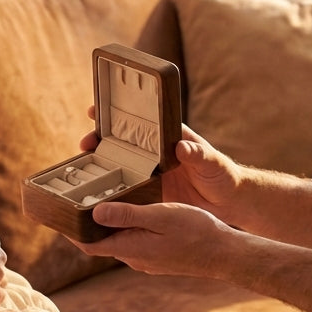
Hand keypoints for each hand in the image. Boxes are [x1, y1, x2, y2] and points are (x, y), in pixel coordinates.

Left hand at [73, 199, 235, 277]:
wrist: (224, 254)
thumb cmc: (196, 232)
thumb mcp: (160, 216)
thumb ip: (128, 214)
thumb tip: (96, 212)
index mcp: (130, 248)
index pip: (87, 244)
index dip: (69, 231)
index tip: (54, 215)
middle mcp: (133, 257)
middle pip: (99, 242)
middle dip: (85, 225)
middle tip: (72, 202)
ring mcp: (146, 259)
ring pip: (116, 240)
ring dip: (105, 225)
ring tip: (97, 201)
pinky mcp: (157, 256)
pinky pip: (132, 241)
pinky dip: (123, 227)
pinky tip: (128, 211)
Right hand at [81, 110, 242, 226]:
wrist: (228, 202)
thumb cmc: (222, 175)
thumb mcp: (212, 161)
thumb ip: (199, 153)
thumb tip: (183, 146)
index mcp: (167, 138)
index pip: (138, 121)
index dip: (115, 114)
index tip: (96, 109)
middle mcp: (154, 154)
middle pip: (121, 142)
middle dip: (100, 139)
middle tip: (85, 142)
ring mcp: (149, 174)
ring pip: (120, 166)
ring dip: (101, 164)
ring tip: (84, 165)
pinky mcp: (149, 194)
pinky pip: (127, 190)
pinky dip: (112, 190)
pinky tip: (97, 194)